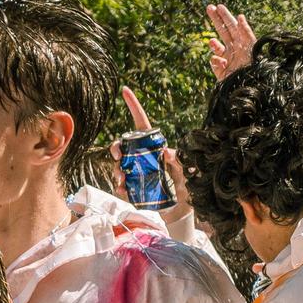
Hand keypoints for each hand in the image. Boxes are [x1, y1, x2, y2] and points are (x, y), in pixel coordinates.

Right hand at [118, 85, 195, 226]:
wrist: (180, 211)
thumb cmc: (186, 188)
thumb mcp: (186, 172)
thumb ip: (179, 161)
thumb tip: (166, 151)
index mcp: (154, 147)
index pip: (142, 124)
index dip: (134, 106)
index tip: (125, 91)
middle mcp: (142, 157)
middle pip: (123, 144)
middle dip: (116, 147)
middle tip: (117, 155)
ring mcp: (135, 172)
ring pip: (119, 164)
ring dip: (116, 170)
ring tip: (121, 180)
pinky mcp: (133, 187)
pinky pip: (120, 183)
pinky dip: (119, 186)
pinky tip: (123, 190)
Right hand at [205, 3, 255, 80]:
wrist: (249, 90)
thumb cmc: (254, 69)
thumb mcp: (252, 48)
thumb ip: (246, 33)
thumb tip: (240, 16)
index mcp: (244, 43)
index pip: (234, 26)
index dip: (226, 16)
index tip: (219, 6)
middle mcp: (235, 49)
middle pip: (224, 31)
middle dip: (216, 20)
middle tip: (209, 7)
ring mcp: (227, 59)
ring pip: (216, 46)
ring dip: (213, 43)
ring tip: (213, 43)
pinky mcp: (221, 71)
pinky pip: (213, 62)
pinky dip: (215, 61)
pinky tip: (223, 64)